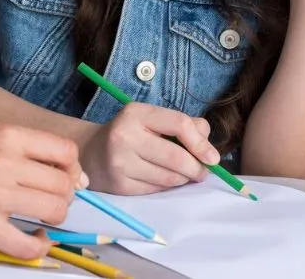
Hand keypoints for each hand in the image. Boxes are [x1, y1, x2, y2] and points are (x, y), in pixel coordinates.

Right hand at [0, 121, 84, 259]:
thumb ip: (18, 143)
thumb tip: (62, 166)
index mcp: (5, 135)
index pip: (66, 153)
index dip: (71, 169)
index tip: (63, 178)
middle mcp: (4, 162)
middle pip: (64, 184)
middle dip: (63, 196)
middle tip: (47, 201)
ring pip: (54, 211)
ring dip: (52, 219)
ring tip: (37, 218)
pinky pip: (28, 245)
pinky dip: (37, 247)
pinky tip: (31, 239)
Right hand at [81, 103, 218, 194]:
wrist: (91, 153)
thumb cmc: (131, 134)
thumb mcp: (152, 120)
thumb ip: (185, 126)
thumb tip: (209, 149)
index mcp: (135, 113)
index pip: (179, 124)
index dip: (201, 143)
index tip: (213, 158)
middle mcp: (124, 135)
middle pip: (177, 157)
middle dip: (197, 168)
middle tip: (202, 172)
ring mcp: (120, 162)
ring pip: (169, 178)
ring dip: (183, 179)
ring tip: (181, 174)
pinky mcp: (119, 185)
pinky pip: (157, 190)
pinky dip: (166, 187)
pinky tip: (161, 179)